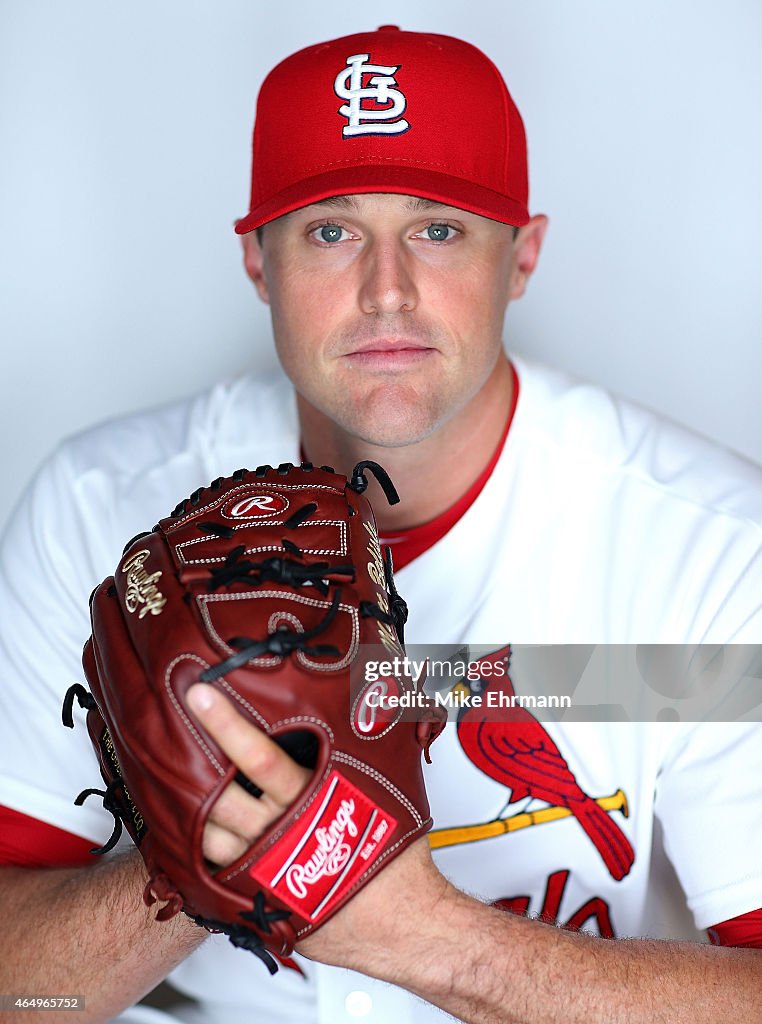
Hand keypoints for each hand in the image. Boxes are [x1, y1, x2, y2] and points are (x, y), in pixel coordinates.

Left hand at [186, 682, 450, 970]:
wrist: (401, 926)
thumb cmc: (398, 862)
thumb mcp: (392, 792)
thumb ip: (369, 751)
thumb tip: (374, 705)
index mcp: (313, 801)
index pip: (258, 756)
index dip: (225, 724)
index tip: (201, 695)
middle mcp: (281, 835)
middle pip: (218, 795)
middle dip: (189, 761)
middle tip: (170, 732)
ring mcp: (262, 870)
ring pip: (206, 836)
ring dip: (189, 809)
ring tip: (176, 777)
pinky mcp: (256, 896)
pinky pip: (213, 869)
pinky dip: (198, 849)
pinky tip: (191, 831)